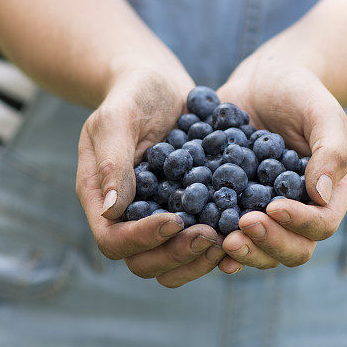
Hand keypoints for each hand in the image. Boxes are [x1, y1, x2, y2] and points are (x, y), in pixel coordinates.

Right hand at [76, 69, 226, 286]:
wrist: (160, 84)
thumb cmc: (133, 94)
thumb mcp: (118, 118)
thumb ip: (113, 161)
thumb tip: (113, 211)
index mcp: (101, 199)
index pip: (113, 240)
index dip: (142, 239)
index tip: (175, 220)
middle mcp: (129, 216)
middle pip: (145, 263)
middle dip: (177, 255)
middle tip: (211, 236)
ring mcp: (159, 217)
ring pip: (174, 263)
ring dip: (201, 259)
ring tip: (230, 239)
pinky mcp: (189, 212)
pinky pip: (200, 242)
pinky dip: (221, 244)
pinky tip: (245, 232)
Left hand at [214, 56, 346, 271]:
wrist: (263, 81)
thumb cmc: (300, 92)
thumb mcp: (322, 112)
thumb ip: (330, 151)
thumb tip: (322, 195)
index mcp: (330, 194)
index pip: (321, 224)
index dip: (299, 223)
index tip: (272, 207)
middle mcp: (300, 212)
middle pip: (292, 250)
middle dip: (267, 244)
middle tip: (240, 229)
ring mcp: (266, 213)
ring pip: (260, 250)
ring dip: (242, 250)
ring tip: (221, 239)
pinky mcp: (236, 206)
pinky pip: (228, 232)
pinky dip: (215, 238)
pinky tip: (198, 234)